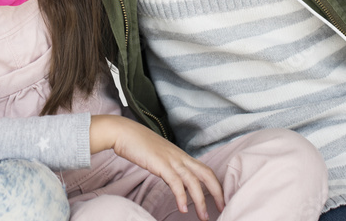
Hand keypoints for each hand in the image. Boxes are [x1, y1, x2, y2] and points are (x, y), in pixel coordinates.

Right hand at [90, 115, 223, 219]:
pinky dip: (181, 197)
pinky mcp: (160, 164)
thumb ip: (169, 166)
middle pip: (207, 174)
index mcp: (180, 155)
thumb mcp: (158, 155)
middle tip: (222, 208)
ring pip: (194, 181)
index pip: (205, 170)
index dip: (215, 185)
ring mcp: (171, 160)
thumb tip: (174, 180)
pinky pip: (175, 183)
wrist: (123, 132)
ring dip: (200, 201)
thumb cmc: (137, 143)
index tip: (219, 199)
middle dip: (217, 193)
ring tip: (203, 216)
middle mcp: (180, 157)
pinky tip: (182, 209)